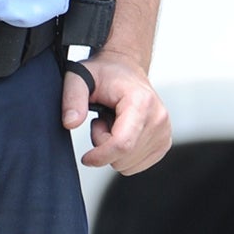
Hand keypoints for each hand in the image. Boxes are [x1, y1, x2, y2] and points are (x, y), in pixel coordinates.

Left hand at [64, 53, 170, 174]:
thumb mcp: (79, 77)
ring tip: (111, 123)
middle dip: (104, 145)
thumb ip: (72, 98)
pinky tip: (121, 130)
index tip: (86, 158)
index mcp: (141, 102)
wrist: (125, 68)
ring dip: (113, 148)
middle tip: (100, 120)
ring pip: (130, 164)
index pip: (123, 143)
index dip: (101, 155)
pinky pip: (137, 165)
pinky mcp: (164, 142)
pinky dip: (124, 153)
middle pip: (125, 156)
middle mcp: (158, 118)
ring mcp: (164, 132)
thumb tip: (70, 123)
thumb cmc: (104, 72)